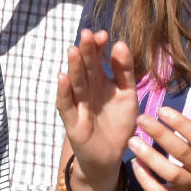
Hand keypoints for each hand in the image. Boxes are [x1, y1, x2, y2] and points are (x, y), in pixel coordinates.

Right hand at [56, 29, 139, 190]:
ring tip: (74, 50)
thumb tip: (120, 44)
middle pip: (85, 67)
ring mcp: (78, 103)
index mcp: (100, 80)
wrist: (111, 156)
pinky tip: (62, 78)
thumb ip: (125, 71)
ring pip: (75, 82)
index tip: (102, 34)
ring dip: (74, 67)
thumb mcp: (127, 95)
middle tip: (87, 34)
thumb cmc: (118, 123)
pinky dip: (63, 92)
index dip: (98, 47)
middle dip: (86, 51)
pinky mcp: (71, 121)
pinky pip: (66, 105)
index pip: (97, 58)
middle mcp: (87, 88)